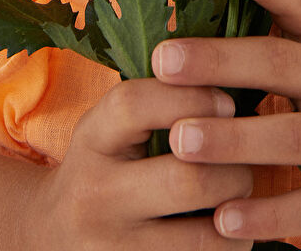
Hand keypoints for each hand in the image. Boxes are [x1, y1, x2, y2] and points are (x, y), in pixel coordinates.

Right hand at [26, 74, 254, 248]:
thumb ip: (155, 99)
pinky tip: (233, 229)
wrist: (51, 237)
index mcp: (92, 139)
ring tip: (243, 196)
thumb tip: (229, 67)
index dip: (192, 97)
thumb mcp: (109, 127)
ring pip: (204, 237)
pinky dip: (231, 247)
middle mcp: (96, 196)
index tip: (228, 102)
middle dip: (233, 167)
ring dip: (240, 214)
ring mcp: (114, 249)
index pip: (136, 105)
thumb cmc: (102, 167)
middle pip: (185, 180)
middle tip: (249, 157)